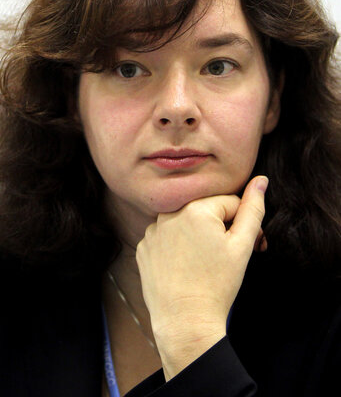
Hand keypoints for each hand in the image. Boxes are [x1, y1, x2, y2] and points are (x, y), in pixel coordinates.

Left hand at [136, 175, 267, 341]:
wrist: (184, 322)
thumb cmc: (217, 285)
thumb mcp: (242, 245)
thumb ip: (253, 208)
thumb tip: (261, 180)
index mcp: (196, 208)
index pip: (230, 203)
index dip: (243, 224)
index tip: (248, 246)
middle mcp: (169, 213)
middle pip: (206, 211)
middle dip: (221, 228)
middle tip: (229, 255)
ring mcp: (153, 230)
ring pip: (186, 222)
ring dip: (198, 234)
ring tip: (206, 263)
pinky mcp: (144, 247)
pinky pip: (167, 236)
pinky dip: (178, 246)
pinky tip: (185, 266)